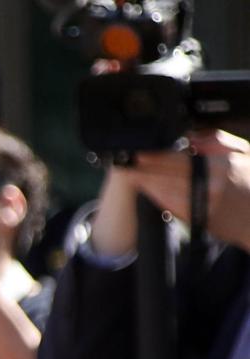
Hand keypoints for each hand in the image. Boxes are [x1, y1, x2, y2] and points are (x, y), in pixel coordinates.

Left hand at [121, 129, 249, 252]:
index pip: (179, 157)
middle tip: (126, 163)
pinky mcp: (198, 218)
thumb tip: (187, 135)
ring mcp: (202, 202)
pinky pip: (172, 206)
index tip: (138, 152)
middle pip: (167, 174)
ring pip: (165, 190)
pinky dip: (157, 196)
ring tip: (131, 173)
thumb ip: (214, 141)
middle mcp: (209, 183)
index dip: (155, 155)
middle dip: (144, 168)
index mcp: (219, 163)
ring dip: (145, 182)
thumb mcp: (241, 152)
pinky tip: (147, 189)